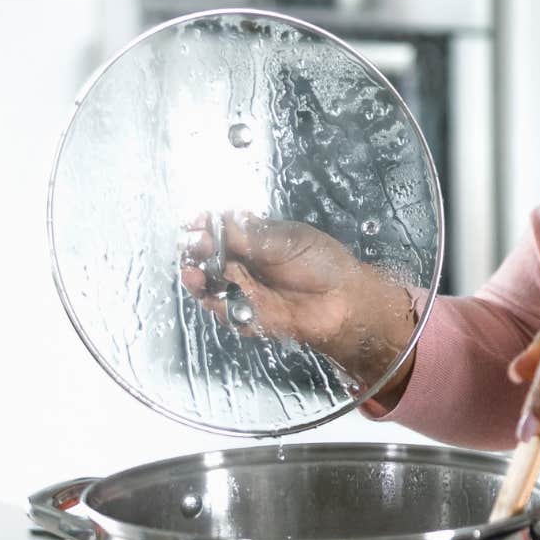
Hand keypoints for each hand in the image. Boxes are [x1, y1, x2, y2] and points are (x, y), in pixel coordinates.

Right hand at [179, 213, 417, 392]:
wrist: (345, 301)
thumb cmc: (322, 264)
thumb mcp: (288, 240)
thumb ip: (253, 236)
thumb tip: (219, 221)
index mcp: (251, 240)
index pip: (217, 231)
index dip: (204, 227)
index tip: (197, 223)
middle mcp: (242, 265)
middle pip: (206, 258)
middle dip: (196, 251)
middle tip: (196, 245)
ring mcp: (243, 291)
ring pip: (208, 286)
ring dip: (197, 279)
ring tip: (194, 273)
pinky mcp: (247, 317)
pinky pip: (224, 312)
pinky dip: (216, 304)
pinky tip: (213, 295)